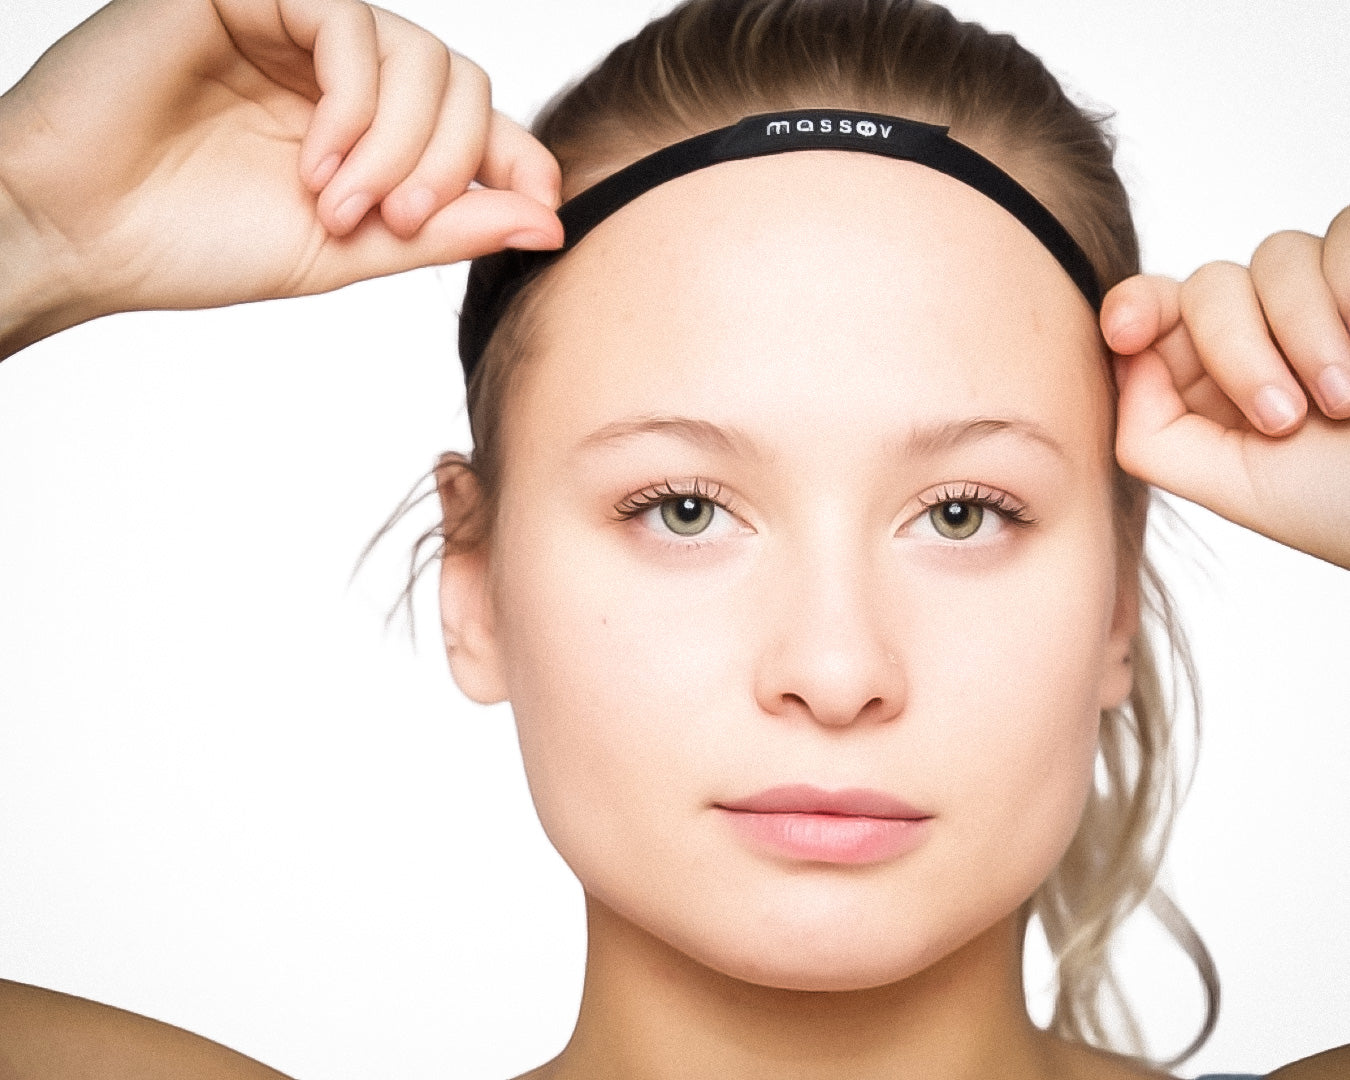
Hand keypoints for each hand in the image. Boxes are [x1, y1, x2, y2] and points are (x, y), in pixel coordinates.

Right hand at [0, 0, 562, 356]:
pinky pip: (349, 24)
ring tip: (338, 206)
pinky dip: (353, 103)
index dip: (522, 160)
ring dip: (397, 145)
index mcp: (367, 130)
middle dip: (447, 163)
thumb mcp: (348, 250)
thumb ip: (445, 230)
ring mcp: (297, 28)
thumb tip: (549, 223)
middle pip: (462, 84)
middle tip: (397, 224)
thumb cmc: (195, 242)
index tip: (545, 214)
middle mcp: (340, 73)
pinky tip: (315, 161)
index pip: (476, 122)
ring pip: (418, 55)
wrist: (80, 229)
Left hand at [1103, 206, 1349, 568]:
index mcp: (1215, 378)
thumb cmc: (1345, 503)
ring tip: (1347, 402)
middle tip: (1285, 418)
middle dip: (1237, 350)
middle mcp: (1264, 327)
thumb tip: (1123, 360)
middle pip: (1208, 286)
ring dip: (1307, 331)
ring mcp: (1324, 293)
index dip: (1133, 307)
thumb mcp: (1236, 486)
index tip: (1124, 332)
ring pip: (1278, 255)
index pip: (1154, 312)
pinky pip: (1344, 233)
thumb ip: (1154, 435)